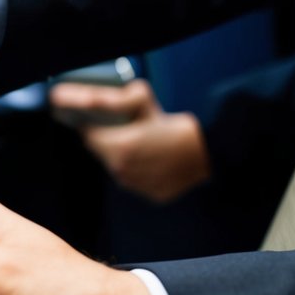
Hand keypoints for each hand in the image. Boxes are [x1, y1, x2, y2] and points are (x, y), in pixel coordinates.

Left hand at [50, 80, 211, 201]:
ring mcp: (136, 186)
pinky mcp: (150, 195)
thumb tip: (97, 98)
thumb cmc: (176, 128)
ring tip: (143, 147)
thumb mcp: (145, 106)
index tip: (96, 123)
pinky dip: (141, 172)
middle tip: (123, 133)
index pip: (88, 137)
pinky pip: (138, 182)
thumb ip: (119, 101)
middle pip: (102, 154)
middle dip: (108, 143)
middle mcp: (122, 171)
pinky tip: (155, 161)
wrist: (207, 152)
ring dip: (124, 159)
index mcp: (117, 148)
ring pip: (119, 169)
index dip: (91, 128)